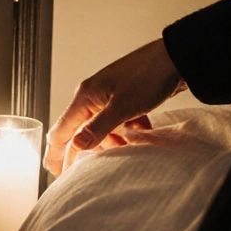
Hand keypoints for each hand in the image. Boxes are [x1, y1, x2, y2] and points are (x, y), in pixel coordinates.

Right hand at [44, 39, 186, 176]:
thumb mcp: (123, 106)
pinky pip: (117, 121)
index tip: (55, 172)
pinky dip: (126, 131)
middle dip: (81, 151)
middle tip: (79, 172)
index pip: (62, 129)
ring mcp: (109, 97)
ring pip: (100, 127)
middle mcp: (92, 97)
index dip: (56, 152)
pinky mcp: (125, 99)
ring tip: (124, 151)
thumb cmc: (149, 77)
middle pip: (79, 130)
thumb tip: (76, 146)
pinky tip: (138, 134)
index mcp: (85, 97)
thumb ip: (98, 127)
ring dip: (109, 142)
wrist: (175, 58)